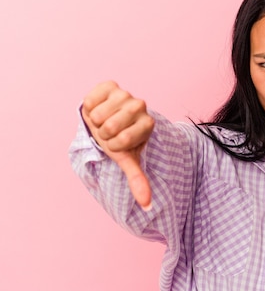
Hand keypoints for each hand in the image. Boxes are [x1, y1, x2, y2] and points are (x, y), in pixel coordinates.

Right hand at [81, 81, 154, 209]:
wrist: (107, 119)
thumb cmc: (119, 140)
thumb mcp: (127, 159)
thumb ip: (138, 179)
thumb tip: (147, 205)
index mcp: (149, 124)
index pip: (124, 140)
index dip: (114, 145)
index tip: (118, 142)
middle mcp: (141, 106)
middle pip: (112, 127)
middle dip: (104, 134)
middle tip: (109, 132)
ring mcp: (126, 94)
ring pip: (99, 115)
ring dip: (95, 121)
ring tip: (103, 120)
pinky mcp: (110, 85)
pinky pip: (90, 100)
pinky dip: (89, 107)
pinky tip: (98, 108)